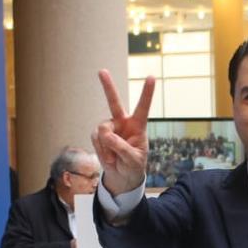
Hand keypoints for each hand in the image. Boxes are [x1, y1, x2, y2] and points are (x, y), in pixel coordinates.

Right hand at [91, 70, 154, 195]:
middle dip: (107, 86)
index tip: (151, 76)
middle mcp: (123, 122)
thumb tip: (106, 135)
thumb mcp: (134, 160)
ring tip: (114, 159)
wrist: (123, 176)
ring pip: (102, 129)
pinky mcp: (99, 135)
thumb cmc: (134, 166)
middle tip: (101, 71)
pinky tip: (108, 159)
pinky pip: (95, 139)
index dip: (147, 92)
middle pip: (114, 102)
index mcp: (138, 125)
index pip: (143, 107)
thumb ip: (122, 148)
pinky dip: (101, 151)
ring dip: (106, 147)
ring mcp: (110, 127)